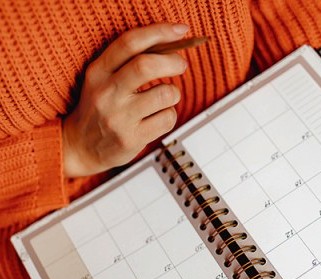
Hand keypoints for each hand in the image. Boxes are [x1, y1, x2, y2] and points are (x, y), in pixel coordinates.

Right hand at [62, 23, 188, 176]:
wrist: (81, 148)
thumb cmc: (99, 110)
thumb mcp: (102, 81)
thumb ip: (127, 63)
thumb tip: (169, 46)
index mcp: (98, 72)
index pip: (129, 43)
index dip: (159, 32)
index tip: (180, 30)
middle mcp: (106, 93)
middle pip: (146, 66)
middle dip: (173, 62)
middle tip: (181, 64)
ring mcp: (119, 118)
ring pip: (165, 94)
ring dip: (174, 93)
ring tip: (165, 98)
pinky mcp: (132, 139)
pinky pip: (167, 119)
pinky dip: (170, 115)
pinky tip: (158, 118)